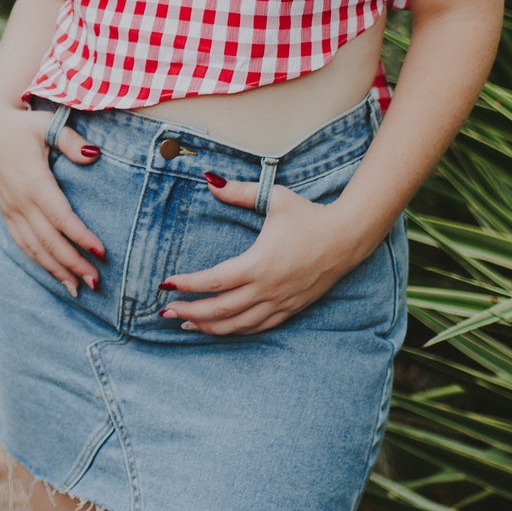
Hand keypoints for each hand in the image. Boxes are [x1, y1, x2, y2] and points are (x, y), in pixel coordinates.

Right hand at [0, 100, 104, 297]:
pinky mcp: (6, 212)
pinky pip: (22, 243)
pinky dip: (38, 261)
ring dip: (56, 270)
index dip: (81, 237)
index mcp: (33, 182)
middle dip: (73, 264)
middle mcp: (20, 202)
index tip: (101, 254)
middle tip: (96, 282)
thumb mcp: (46, 124)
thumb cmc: (21, 125)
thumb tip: (94, 155)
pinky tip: (54, 274)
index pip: (61, 218)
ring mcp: (11, 209)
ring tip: (77, 288)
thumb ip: (70, 140)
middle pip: (49, 241)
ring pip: (34, 248)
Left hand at [159, 178, 353, 335]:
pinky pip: (257, 327)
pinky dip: (235, 330)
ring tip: (186, 324)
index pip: (213, 280)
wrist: (347, 238)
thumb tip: (210, 180)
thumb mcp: (275, 198)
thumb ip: (240, 191)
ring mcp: (279, 303)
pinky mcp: (290, 309)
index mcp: (259, 264)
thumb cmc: (309, 216)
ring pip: (237, 325)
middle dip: (190, 311)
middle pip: (220, 310)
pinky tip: (221, 328)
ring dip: (209, 327)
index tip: (165, 284)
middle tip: (164, 312)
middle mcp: (266, 288)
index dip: (187, 284)